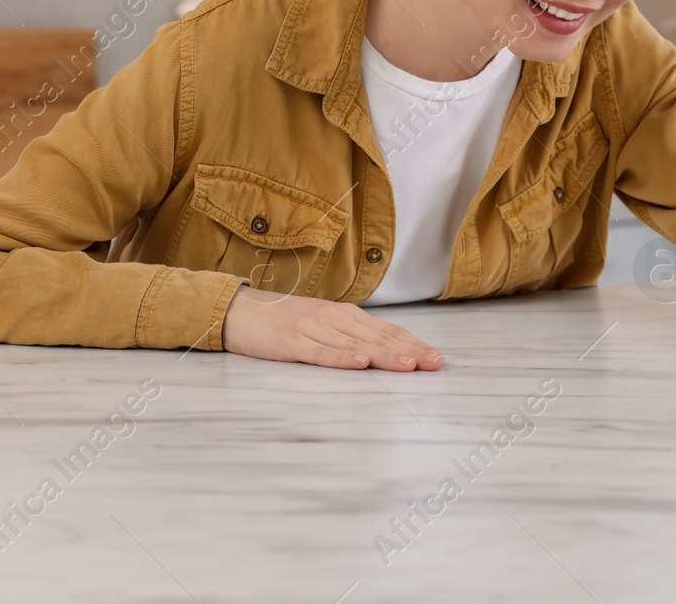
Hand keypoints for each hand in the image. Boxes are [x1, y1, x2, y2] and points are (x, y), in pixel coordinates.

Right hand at [220, 286, 444, 370]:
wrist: (238, 310)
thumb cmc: (283, 321)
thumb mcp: (322, 324)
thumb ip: (350, 336)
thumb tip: (384, 352)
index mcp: (344, 316)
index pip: (387, 330)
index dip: (413, 343)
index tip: (437, 357)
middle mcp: (334, 319)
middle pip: (378, 337)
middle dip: (410, 350)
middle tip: (435, 363)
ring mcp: (313, 329)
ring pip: (355, 345)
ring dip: (384, 355)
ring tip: (409, 365)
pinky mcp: (291, 343)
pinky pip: (320, 352)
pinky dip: (342, 358)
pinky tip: (360, 364)